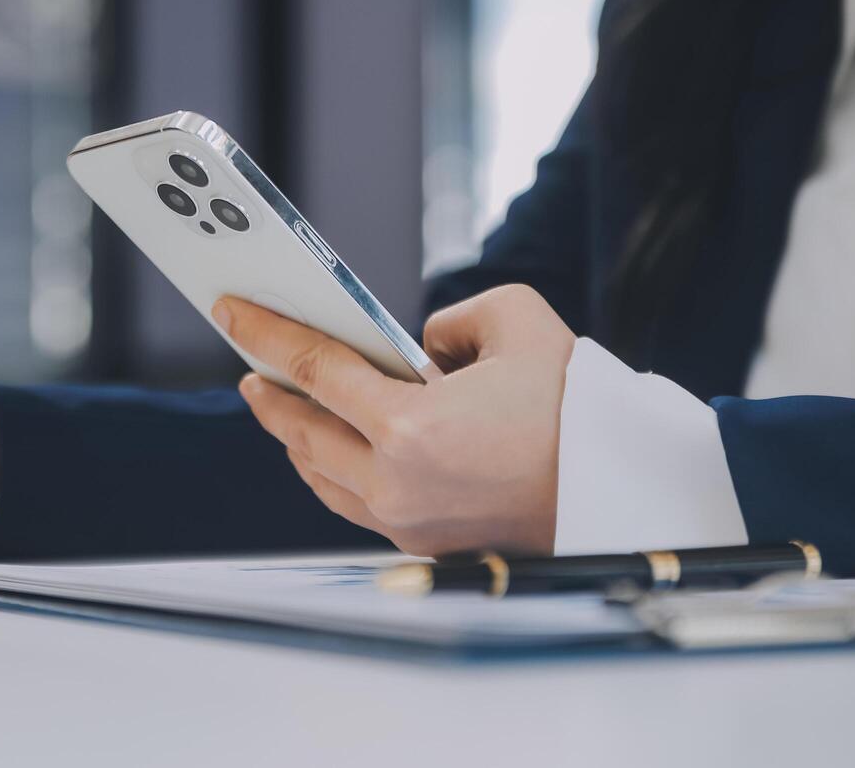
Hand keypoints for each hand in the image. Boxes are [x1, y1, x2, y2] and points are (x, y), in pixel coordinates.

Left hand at [216, 284, 574, 557]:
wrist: (622, 491)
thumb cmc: (574, 406)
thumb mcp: (514, 320)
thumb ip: (450, 320)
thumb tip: (419, 351)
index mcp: (410, 429)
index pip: (315, 371)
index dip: (265, 335)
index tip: (231, 312)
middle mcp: (396, 484)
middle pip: (302, 432)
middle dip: (268, 392)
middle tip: (248, 360)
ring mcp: (406, 522)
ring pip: (320, 475)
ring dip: (293, 436)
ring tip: (280, 402)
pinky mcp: (422, 543)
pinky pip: (352, 501)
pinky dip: (328, 468)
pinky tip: (327, 447)